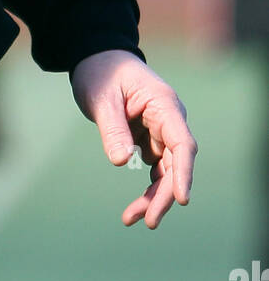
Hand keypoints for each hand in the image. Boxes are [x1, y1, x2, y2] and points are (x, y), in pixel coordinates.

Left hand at [70, 50, 196, 228]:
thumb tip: (123, 162)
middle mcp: (169, 119)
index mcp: (163, 104)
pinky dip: (147, 189)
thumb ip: (113, 128)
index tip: (182, 199)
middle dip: (165, 194)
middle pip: (176, 163)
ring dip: (154, 197)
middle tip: (148, 221)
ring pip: (166, 171)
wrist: (97, 58)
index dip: (184, 172)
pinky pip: (155, 169)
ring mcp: (161, 131)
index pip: (182, 142)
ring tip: (131, 219)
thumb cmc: (101, 72)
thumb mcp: (101, 98)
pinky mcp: (151, 140)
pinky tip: (134, 209)